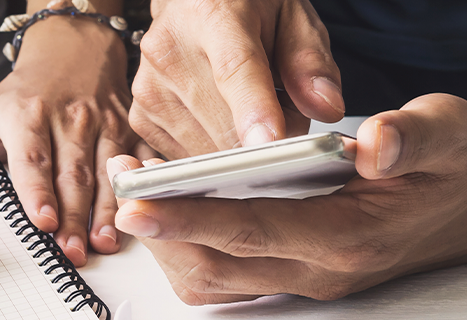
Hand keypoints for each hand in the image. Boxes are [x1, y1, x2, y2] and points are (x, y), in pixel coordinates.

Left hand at [0, 17, 150, 264]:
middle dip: (73, 218)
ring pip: (108, 173)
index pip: (31, 158)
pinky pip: (141, 161)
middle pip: (72, 175)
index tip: (42, 221)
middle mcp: (69, 119)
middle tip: (73, 254)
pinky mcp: (130, 130)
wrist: (72, 52)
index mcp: (26, 116)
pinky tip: (142, 217)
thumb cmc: (22, 95)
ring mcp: (104, 125)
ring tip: (104, 244)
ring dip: (107, 212)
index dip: (37, 191)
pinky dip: (143, 190)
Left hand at [111, 95, 466, 302]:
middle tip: (124, 186)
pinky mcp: (301, 272)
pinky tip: (177, 206)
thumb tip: (370, 141)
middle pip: (217, 268)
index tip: (140, 201)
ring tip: (140, 192)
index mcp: (351, 237)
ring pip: (217, 281)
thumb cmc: (466, 164)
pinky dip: (194, 247)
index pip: (253, 231)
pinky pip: (231, 275)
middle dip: (161, 233)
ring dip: (172, 245)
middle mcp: (322, 269)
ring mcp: (309, 278)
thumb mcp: (451, 131)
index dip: (190, 217)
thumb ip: (410, 136)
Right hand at [131, 0, 342, 156]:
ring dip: (238, 147)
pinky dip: (213, 150)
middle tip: (283, 110)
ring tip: (247, 109)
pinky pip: (188, 156)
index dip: (255, 111)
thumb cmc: (245, 9)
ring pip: (208, 150)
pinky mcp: (140, 117)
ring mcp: (149, 89)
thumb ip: (311, 61)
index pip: (235, 70)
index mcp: (213, 16)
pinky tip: (220, 120)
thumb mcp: (293, 17)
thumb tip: (325, 108)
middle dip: (264, 138)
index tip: (271, 143)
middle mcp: (170, 53)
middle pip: (224, 124)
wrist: (194, 3)